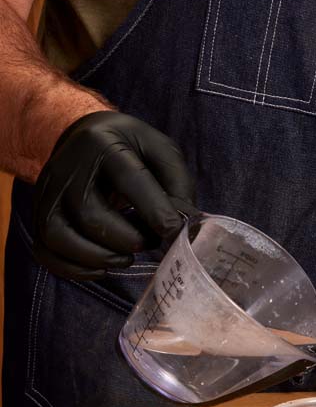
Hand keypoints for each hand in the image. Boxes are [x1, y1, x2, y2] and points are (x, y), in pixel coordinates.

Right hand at [32, 112, 196, 279]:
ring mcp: (48, 193)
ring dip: (97, 258)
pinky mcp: (38, 215)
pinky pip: (45, 251)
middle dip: (125, 239)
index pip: (129, 179)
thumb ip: (177, 185)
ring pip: (59, 236)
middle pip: (90, 214)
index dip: (154, 210)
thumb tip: (185, 226)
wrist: (82, 137)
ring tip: (124, 258)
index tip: (173, 232)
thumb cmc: (129, 147)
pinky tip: (100, 269)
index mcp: (103, 143)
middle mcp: (68, 168)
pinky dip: (72, 269)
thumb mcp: (160, 151)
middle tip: (148, 243)